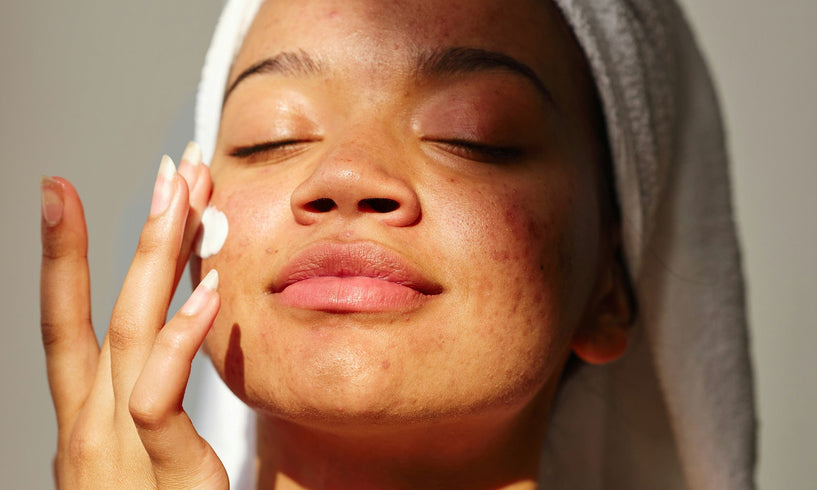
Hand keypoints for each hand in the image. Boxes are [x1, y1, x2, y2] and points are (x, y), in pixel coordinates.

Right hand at [39, 144, 228, 488]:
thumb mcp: (146, 455)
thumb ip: (151, 400)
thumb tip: (171, 341)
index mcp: (90, 419)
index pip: (67, 324)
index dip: (64, 258)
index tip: (64, 193)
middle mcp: (92, 426)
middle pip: (104, 309)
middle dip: (134, 233)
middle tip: (169, 167)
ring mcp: (115, 451)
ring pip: (127, 333)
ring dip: (158, 256)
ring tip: (185, 192)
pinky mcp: (156, 477)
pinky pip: (159, 398)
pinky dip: (179, 341)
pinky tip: (208, 292)